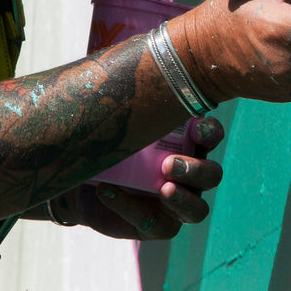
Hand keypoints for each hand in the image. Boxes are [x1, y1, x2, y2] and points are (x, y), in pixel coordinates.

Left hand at [49, 116, 224, 239]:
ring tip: (162, 189)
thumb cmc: (105, 142)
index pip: (211, 135)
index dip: (210, 132)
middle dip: (195, 170)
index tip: (196, 127)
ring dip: (183, 199)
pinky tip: (110, 192)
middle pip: (212, 176)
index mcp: (186, 142)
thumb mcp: (115, 120)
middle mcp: (189, 174)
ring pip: (198, 210)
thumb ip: (127, 102)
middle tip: (168, 165)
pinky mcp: (159, 225)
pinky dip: (133, 209)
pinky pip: (159, 225)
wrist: (79, 180)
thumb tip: (126, 65)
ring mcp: (177, 202)